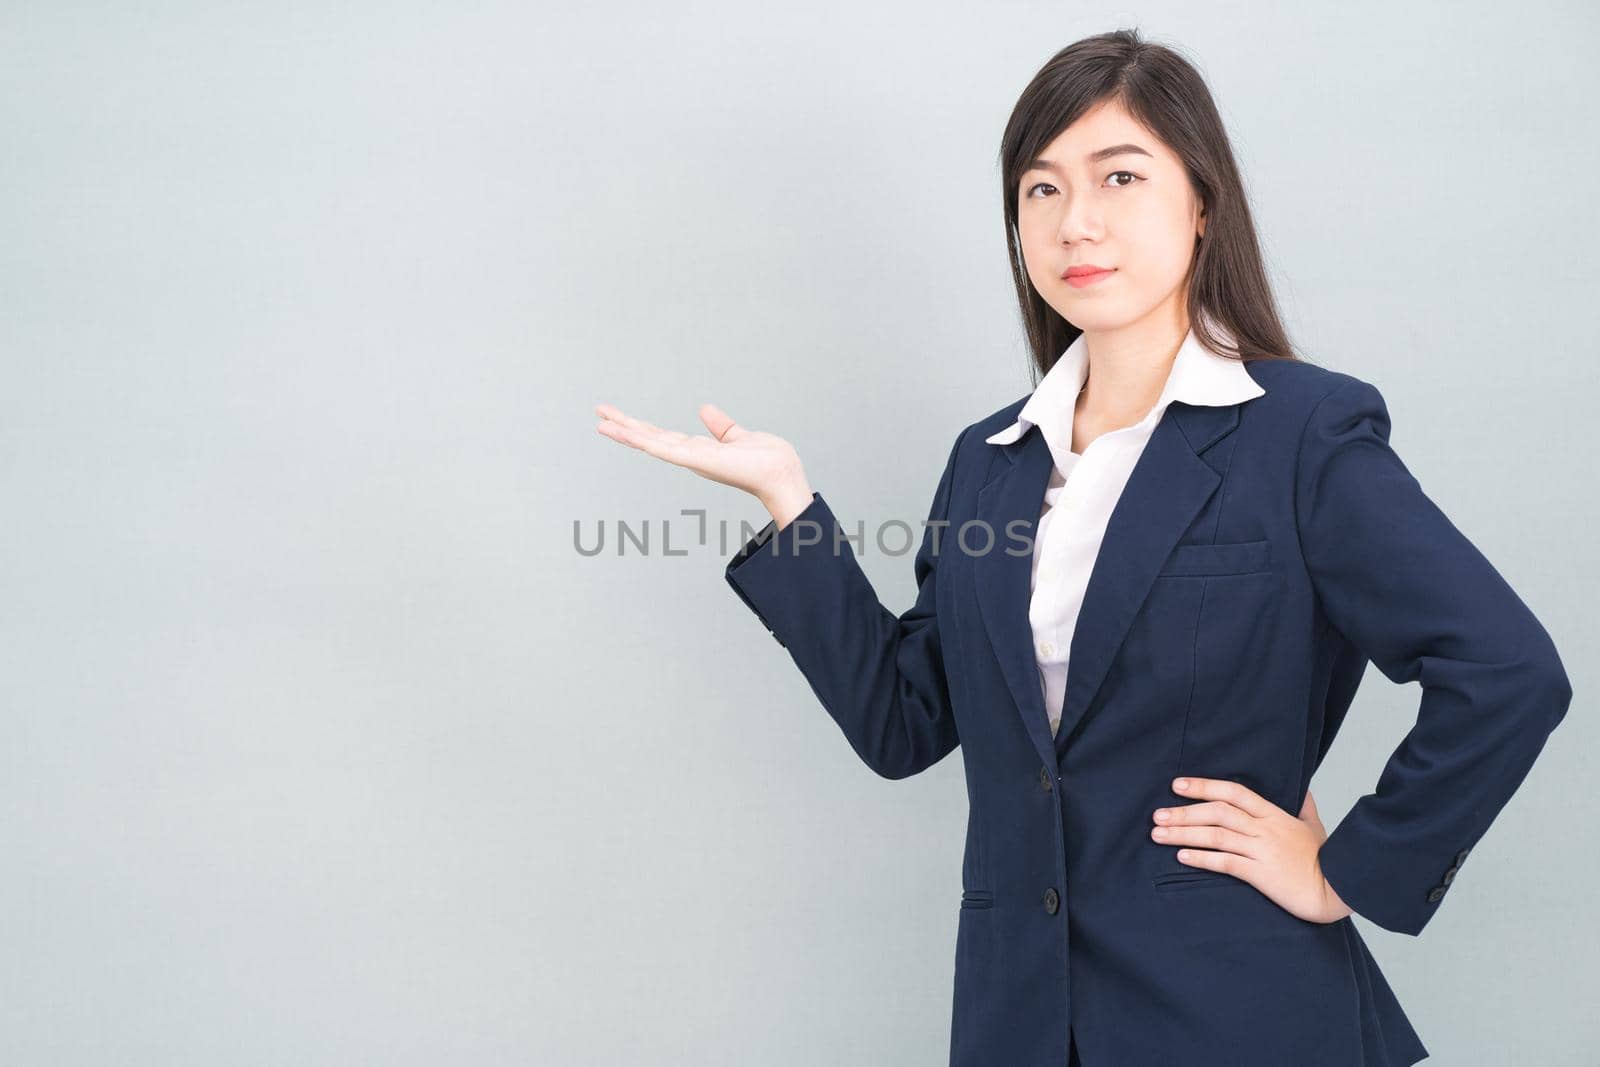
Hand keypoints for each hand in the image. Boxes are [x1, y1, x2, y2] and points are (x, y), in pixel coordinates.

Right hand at [595, 402, 812, 526]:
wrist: (780, 473)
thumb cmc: (766, 460)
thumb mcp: (737, 435)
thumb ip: (720, 425)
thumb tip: (704, 409)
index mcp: (697, 450)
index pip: (662, 436)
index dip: (640, 427)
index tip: (619, 418)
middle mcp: (690, 456)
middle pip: (650, 438)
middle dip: (624, 427)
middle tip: (599, 414)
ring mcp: (690, 459)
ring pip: (650, 443)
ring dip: (625, 433)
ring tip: (601, 422)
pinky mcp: (695, 459)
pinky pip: (664, 448)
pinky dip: (643, 440)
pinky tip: (626, 432)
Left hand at [1150, 777, 1353, 924]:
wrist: (1339, 888)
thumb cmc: (1327, 859)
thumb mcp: (1314, 825)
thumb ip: (1304, 805)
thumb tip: (1301, 788)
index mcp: (1274, 814)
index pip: (1234, 792)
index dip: (1204, 786)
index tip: (1178, 785)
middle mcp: (1264, 829)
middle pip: (1217, 812)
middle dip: (1184, 812)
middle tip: (1157, 815)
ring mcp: (1262, 851)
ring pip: (1216, 836)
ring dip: (1184, 834)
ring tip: (1158, 834)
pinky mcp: (1260, 874)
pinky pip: (1226, 863)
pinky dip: (1202, 858)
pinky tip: (1182, 857)